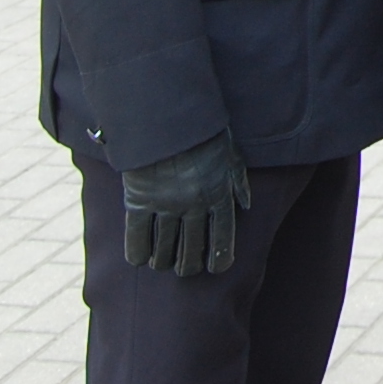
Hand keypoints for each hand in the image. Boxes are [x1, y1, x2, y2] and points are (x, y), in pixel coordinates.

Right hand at [119, 131, 250, 275]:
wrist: (166, 114)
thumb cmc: (202, 130)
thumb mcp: (230, 151)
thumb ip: (237, 181)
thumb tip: (246, 205)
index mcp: (219, 194)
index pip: (223, 236)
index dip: (220, 257)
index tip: (217, 269)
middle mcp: (194, 205)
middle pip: (192, 250)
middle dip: (190, 265)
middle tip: (186, 268)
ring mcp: (165, 205)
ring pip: (165, 250)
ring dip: (165, 262)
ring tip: (163, 264)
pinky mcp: (139, 201)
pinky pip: (137, 238)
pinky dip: (138, 253)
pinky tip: (139, 259)